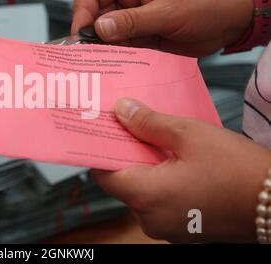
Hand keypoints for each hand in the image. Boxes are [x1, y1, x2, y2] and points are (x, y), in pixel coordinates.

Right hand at [72, 0, 253, 56]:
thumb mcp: (168, 11)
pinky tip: (111, 68)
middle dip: (88, 34)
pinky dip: (113, 57)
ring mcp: (131, 20)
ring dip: (100, 48)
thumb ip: (132, 21)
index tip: (81, 35)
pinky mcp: (138, 37)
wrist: (229, 22)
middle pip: (93, 15)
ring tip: (96, 65)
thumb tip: (98, 29)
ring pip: (103, 34)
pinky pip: (118, 47)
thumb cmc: (204, 5)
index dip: (82, 12)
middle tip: (85, 56)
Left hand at [92, 98, 270, 242]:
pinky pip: (159, 200)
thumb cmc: (237, 169)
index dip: (101, 150)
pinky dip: (159, 180)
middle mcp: (150, 218)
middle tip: (130, 125)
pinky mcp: (181, 227)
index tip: (103, 129)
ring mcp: (166, 227)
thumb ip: (148, 122)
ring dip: (144, 165)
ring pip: (141, 191)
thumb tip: (121, 110)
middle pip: (122, 181)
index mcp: (146, 196)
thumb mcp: (188, 134)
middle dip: (125, 153)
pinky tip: (172, 159)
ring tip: (154, 138)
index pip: (103, 174)